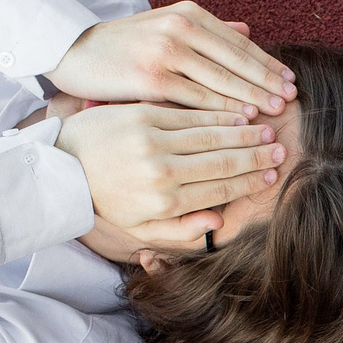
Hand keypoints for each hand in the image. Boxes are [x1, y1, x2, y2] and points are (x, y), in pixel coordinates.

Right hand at [49, 2, 295, 114]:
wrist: (73, 50)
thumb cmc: (123, 44)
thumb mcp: (164, 25)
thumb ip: (205, 29)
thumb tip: (247, 28)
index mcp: (188, 14)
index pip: (238, 42)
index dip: (266, 62)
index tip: (288, 80)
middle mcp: (180, 28)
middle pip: (236, 60)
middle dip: (266, 81)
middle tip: (291, 100)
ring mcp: (166, 53)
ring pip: (221, 80)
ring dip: (252, 98)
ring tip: (274, 113)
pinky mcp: (152, 80)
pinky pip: (197, 99)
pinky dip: (222, 111)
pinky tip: (240, 121)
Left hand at [57, 103, 281, 252]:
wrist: (63, 166)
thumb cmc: (106, 200)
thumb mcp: (140, 228)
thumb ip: (180, 231)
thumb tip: (218, 223)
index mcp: (164, 201)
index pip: (220, 188)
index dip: (250, 181)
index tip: (272, 175)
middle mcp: (161, 170)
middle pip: (222, 160)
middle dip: (256, 156)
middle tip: (280, 149)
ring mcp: (152, 139)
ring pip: (210, 134)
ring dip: (243, 132)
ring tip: (266, 130)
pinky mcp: (142, 114)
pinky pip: (189, 112)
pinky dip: (216, 113)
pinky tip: (236, 112)